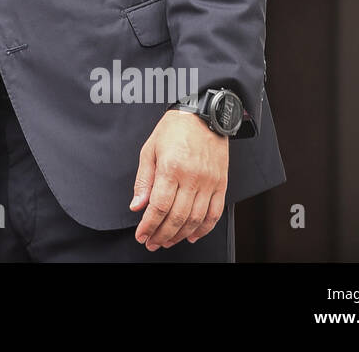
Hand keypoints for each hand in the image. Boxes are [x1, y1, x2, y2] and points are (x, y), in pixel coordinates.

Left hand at [129, 109, 228, 249]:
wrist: (204, 114)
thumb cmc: (174, 129)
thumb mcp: (149, 149)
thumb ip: (143, 180)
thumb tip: (137, 205)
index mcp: (171, 167)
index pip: (159, 206)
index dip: (149, 225)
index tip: (141, 235)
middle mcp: (192, 177)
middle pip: (177, 217)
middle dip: (162, 235)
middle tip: (152, 243)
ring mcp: (209, 182)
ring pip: (196, 219)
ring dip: (180, 235)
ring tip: (167, 241)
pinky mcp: (221, 183)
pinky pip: (215, 213)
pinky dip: (204, 228)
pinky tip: (192, 235)